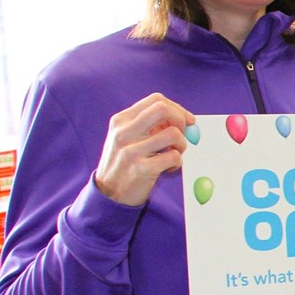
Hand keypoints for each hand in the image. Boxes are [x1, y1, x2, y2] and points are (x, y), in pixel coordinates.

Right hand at [93, 93, 195, 207]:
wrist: (108, 194)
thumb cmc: (123, 164)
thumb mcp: (126, 138)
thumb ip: (147, 125)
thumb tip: (181, 118)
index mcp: (121, 120)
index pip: (156, 100)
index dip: (176, 108)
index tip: (186, 119)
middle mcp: (124, 132)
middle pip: (163, 109)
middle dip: (181, 120)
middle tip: (182, 134)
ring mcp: (131, 150)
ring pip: (173, 134)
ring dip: (181, 145)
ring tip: (174, 154)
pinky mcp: (142, 168)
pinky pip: (174, 157)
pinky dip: (177, 163)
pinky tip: (168, 168)